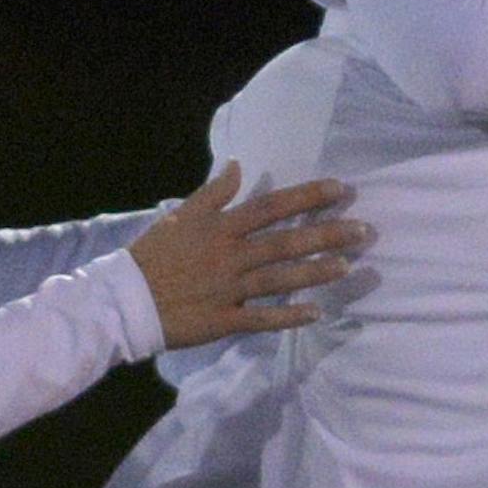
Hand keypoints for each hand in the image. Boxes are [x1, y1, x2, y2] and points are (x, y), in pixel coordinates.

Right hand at [129, 165, 366, 350]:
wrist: (124, 300)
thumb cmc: (152, 257)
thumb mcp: (180, 216)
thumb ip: (213, 193)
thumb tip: (238, 166)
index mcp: (220, 227)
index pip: (272, 206)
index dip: (308, 196)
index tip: (341, 189)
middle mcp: (230, 256)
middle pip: (286, 241)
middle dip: (327, 233)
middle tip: (364, 230)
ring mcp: (228, 290)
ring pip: (279, 279)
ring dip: (315, 272)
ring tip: (347, 265)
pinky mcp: (223, 320)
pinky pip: (261, 319)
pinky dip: (289, 317)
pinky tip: (316, 313)